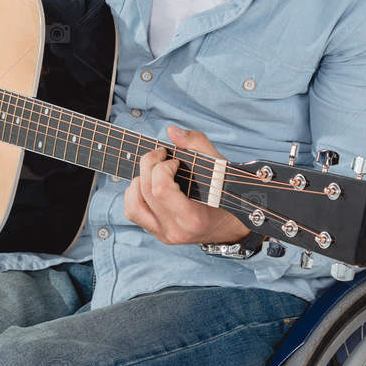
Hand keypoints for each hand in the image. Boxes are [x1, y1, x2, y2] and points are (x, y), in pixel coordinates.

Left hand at [124, 124, 249, 246]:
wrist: (232, 225)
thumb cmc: (227, 195)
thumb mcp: (220, 167)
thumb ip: (197, 145)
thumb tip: (172, 131)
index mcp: (193, 218)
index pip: (161, 190)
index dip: (162, 167)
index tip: (175, 160)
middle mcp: (176, 230)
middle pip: (145, 191)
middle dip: (149, 165)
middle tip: (162, 156)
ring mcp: (165, 234)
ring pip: (133, 205)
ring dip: (139, 181)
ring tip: (154, 172)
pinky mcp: (158, 233)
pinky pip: (133, 212)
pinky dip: (135, 194)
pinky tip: (149, 185)